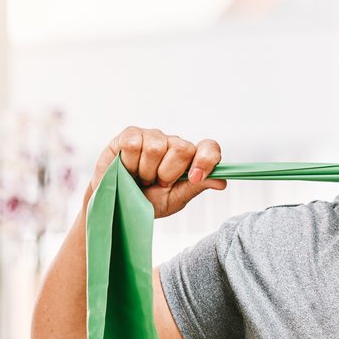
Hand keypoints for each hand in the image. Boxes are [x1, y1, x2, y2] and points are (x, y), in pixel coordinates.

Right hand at [92, 126, 224, 217]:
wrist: (116, 203)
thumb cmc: (147, 201)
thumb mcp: (174, 199)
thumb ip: (197, 187)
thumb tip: (222, 182)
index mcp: (189, 159)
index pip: (209, 148)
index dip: (206, 160)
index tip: (195, 177)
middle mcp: (172, 143)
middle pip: (182, 149)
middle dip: (167, 173)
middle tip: (155, 182)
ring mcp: (151, 136)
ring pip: (156, 148)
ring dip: (145, 171)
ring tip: (139, 178)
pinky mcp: (129, 135)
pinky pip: (134, 144)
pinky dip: (129, 163)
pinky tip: (126, 168)